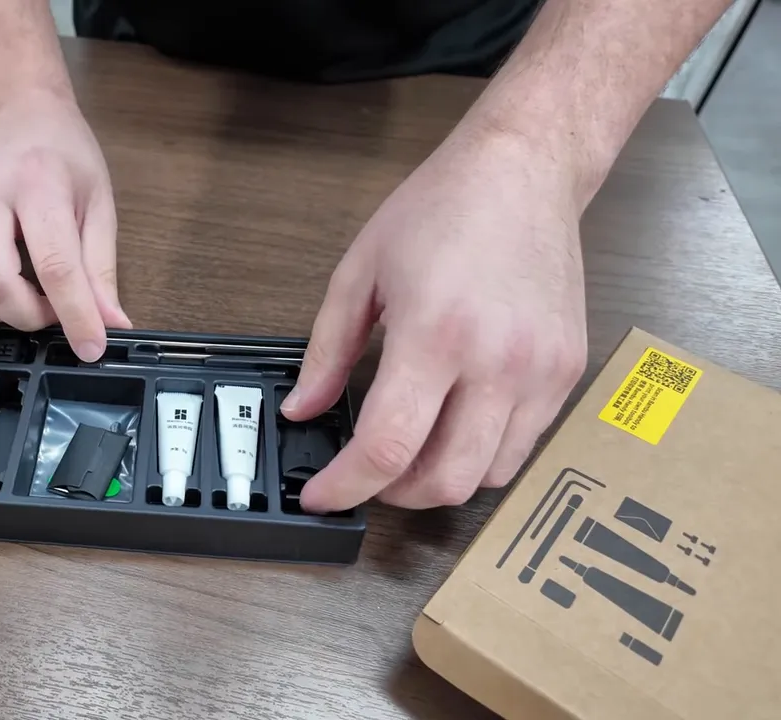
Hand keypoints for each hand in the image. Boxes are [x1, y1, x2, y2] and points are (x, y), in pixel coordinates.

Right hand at [0, 87, 129, 360]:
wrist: (16, 108)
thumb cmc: (64, 153)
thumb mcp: (99, 203)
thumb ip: (101, 267)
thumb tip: (110, 323)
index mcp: (38, 182)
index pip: (54, 265)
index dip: (74, 315)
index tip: (91, 348)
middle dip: (27, 316)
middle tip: (54, 310)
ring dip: (4, 309)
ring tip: (32, 292)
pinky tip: (5, 274)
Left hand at [283, 126, 588, 510]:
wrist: (524, 172)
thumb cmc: (442, 209)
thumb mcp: (359, 272)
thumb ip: (325, 351)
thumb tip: (302, 410)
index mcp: (435, 333)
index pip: (388, 446)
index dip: (346, 486)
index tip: (322, 495)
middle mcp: (497, 361)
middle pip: (445, 480)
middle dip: (393, 494)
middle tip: (366, 475)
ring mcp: (541, 371)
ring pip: (490, 476)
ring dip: (441, 479)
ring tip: (411, 449)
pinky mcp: (567, 372)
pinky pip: (524, 445)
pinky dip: (483, 454)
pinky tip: (455, 423)